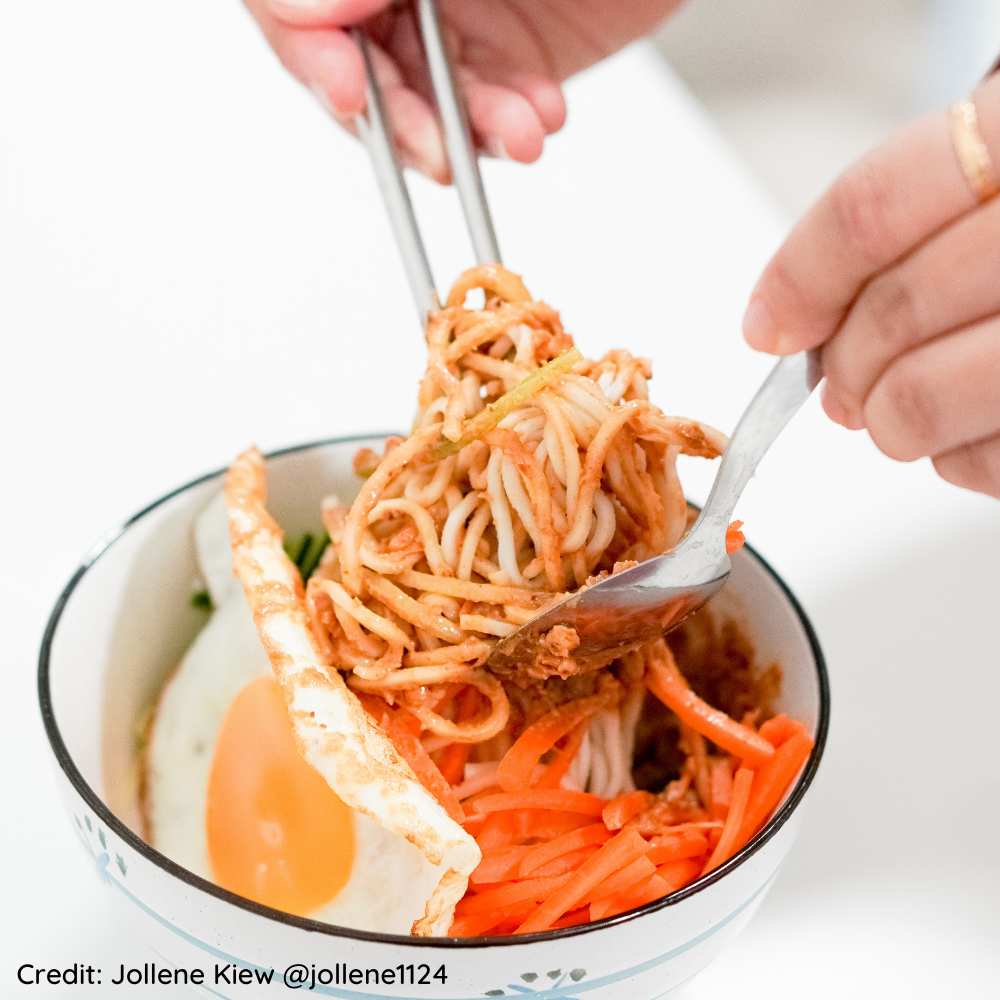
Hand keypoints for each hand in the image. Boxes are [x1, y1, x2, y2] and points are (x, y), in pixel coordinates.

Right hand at [243, 0, 682, 180]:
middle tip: (436, 148)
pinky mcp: (505, 60)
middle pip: (349, 59)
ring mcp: (449, 19)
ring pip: (420, 100)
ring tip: (519, 131)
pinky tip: (538, 121)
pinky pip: (483, 115)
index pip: (294, 0)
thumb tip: (312, 6)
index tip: (344, 85)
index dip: (306, 44)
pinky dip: (507, 132)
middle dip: (396, 114)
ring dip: (462, 133)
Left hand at [743, 71, 999, 498]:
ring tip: (898, 407)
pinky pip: (979, 463)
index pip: (874, 209)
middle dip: (843, 364)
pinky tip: (970, 420)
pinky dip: (950, 455)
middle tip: (844, 377)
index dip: (801, 278)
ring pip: (918, 400)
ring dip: (885, 418)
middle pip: (892, 312)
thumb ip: (890, 235)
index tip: (769, 325)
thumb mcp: (982, 182)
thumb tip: (785, 321)